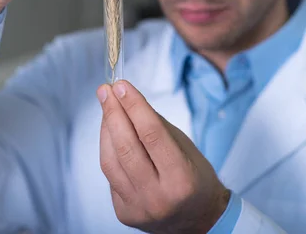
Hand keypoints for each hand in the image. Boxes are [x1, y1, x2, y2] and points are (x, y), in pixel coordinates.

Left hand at [96, 80, 230, 232]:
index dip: (134, 106)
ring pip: (110, 162)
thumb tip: (127, 100)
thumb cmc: (196, 178)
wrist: (200, 221)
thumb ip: (157, 127)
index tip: (121, 85)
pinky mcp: (124, 213)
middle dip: (113, 113)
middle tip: (105, 90)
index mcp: (181, 179)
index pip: (151, 134)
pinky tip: (111, 134)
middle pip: (126, 148)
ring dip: (105, 130)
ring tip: (106, 108)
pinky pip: (111, 176)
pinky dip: (108, 151)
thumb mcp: (186, 149)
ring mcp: (138, 208)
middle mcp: (158, 197)